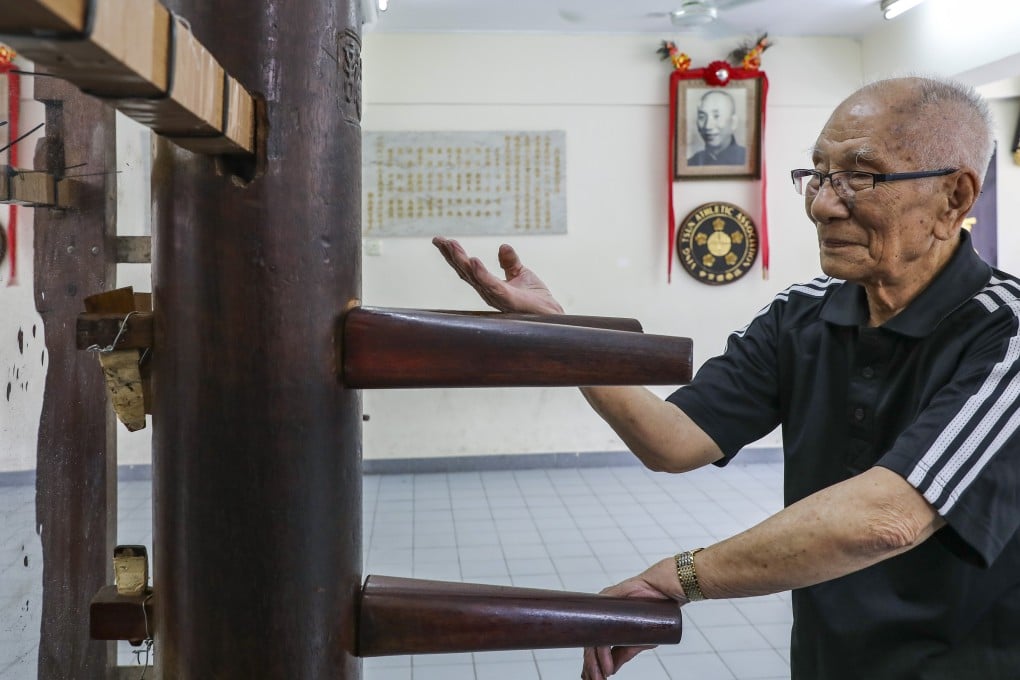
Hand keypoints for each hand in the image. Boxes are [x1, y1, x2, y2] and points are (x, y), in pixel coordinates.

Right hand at [432, 236, 564, 314]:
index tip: (441, 240)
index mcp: (489, 285)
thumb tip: (502, 246)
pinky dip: (481, 274)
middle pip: (465, 271)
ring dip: (460, 261)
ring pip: (473, 277)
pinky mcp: (508, 299)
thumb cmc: (535, 300)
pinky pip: (491, 285)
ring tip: (451, 245)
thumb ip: (510, 262)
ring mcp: (496, 296)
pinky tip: (473, 261)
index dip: (454, 255)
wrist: (550, 315)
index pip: (468, 268)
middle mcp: (488, 292)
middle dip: (451, 255)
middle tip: (438, 240)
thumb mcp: (522, 274)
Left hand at [581, 558, 685, 678]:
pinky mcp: (608, 598)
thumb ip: (624, 653)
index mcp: (607, 622)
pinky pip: (601, 627)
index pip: (594, 644)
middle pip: (590, 642)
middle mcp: (602, 614)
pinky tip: (606, 663)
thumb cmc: (655, 610)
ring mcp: (603, 605)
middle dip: (591, 665)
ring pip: (592, 637)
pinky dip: (602, 648)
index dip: (590, 662)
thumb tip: (610, 671)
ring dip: (595, 660)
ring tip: (602, 675)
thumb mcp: (640, 640)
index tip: (593, 678)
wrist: (668, 589)